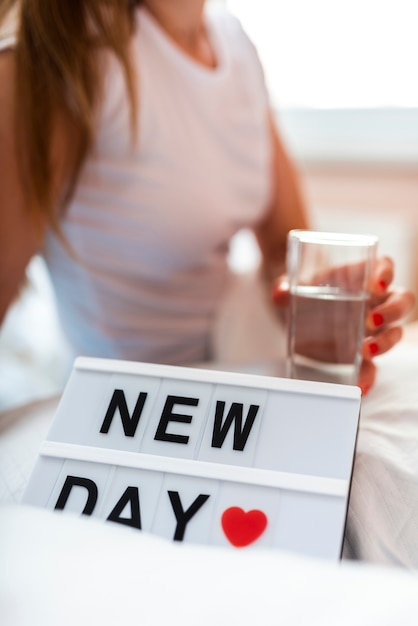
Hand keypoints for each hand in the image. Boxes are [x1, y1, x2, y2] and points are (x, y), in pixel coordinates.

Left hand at [272, 256, 415, 393]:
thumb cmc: (306, 289)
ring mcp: (373, 327)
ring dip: (386, 342)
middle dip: (392, 311)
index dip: (385, 273)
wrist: (298, 308)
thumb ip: (285, 287)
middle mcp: (375, 300)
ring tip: (366, 351)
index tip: (376, 284)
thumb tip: (279, 293)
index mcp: (363, 274)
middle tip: (371, 320)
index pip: (385, 266)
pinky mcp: (363, 352)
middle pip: (401, 300)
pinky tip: (361, 386)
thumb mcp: (293, 285)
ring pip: (394, 331)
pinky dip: (370, 376)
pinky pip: (374, 365)